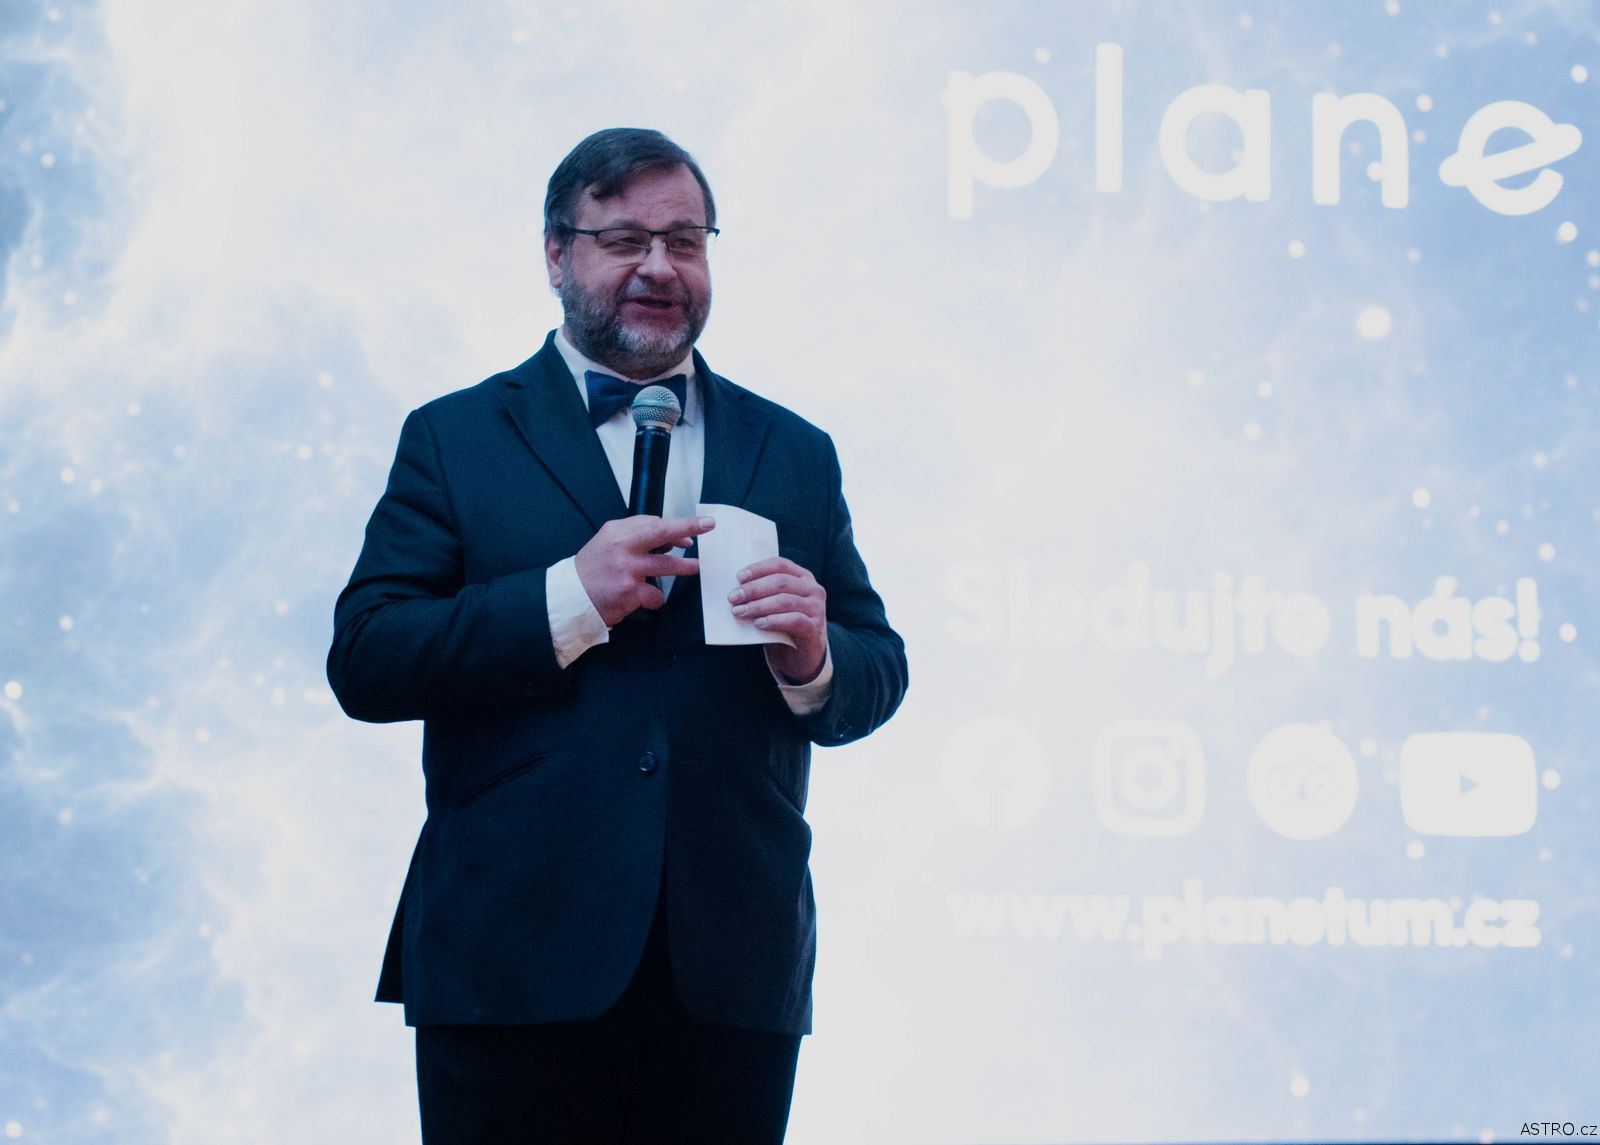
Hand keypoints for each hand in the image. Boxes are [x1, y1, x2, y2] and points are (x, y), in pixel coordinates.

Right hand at [575, 515, 714, 627]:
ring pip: (668, 566)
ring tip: (695, 567)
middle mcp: (622, 548)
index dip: (678, 526)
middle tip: (708, 525)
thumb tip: (676, 540)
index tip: (697, 526)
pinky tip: (645, 598)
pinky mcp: (630, 594)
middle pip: (661, 532)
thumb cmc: (594, 569)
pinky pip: (656, 595)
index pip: (653, 522)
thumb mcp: (609, 542)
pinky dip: (656, 598)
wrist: (571, 596)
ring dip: (686, 567)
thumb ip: (638, 537)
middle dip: (688, 526)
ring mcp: (627, 571)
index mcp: (617, 532)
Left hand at [728, 557, 827, 683]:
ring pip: (785, 601)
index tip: (739, 578)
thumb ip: (763, 595)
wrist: (802, 657)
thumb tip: (736, 591)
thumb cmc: (784, 627)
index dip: (759, 569)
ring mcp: (816, 609)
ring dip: (759, 606)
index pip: (780, 565)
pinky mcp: (815, 628)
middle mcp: (813, 590)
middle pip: (781, 582)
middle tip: (734, 598)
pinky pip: (793, 620)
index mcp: (803, 578)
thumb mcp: (774, 607)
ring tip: (740, 612)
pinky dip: (773, 621)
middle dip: (754, 589)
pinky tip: (758, 624)